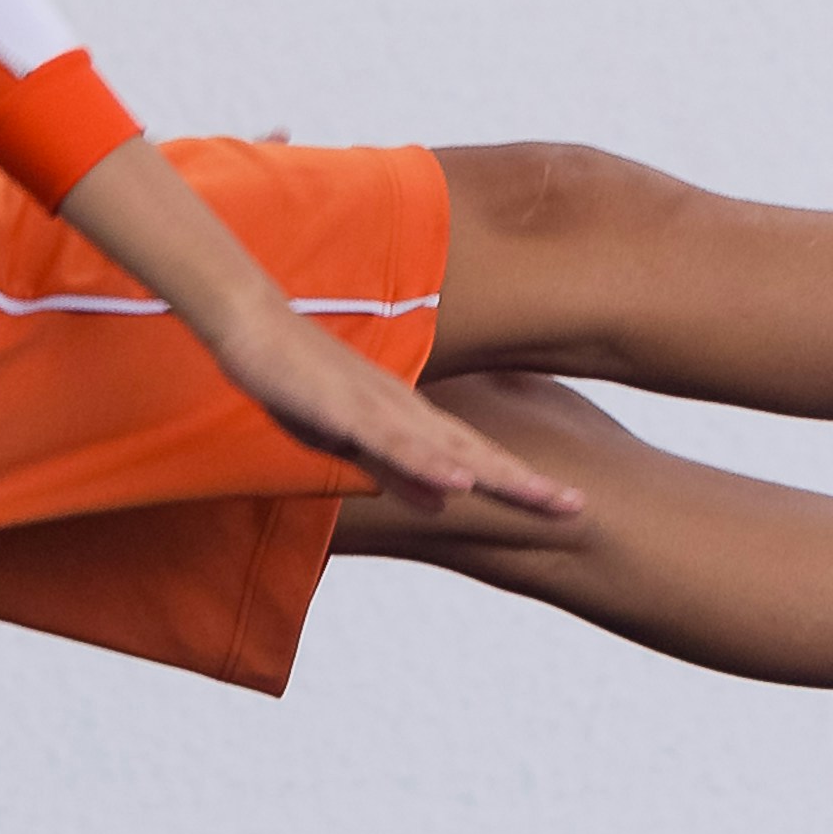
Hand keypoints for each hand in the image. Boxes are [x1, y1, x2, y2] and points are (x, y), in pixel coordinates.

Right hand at [214, 312, 588, 520]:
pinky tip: (458, 480)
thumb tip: (445, 501)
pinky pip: (393, 443)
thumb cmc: (301, 380)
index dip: (521, 482)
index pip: (476, 456)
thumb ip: (398, 469)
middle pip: (477, 453)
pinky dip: (429, 462)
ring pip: (447, 449)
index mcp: (411, 420)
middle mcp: (407, 412)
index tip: (568, 504)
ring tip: (542, 498)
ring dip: (495, 474)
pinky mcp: (346, 411)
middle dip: (527, 483)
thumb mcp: (352, 440)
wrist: (254, 325)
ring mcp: (380, 409)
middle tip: (578, 508)